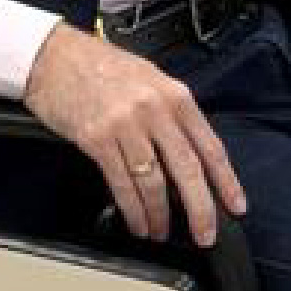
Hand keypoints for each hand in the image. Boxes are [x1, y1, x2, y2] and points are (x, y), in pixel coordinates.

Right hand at [22, 24, 245, 246]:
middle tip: (205, 233)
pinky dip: (132, 209)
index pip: (210, 146)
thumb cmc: (102, 67)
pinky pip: (120, 182)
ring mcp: (126, 126)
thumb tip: (190, 153)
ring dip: (160, 214)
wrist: (55, 57)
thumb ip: (173, 114)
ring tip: (162, 232)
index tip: (235, 205)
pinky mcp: (96, 140)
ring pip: (153, 181)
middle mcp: (155, 111)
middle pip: (187, 169)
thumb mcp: (152, 80)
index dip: (226, 181)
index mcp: (176, 96)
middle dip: (200, 207)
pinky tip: (137, 222)